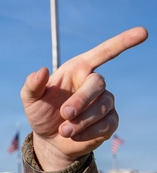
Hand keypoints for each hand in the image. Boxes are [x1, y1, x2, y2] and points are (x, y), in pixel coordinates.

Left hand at [20, 27, 147, 170]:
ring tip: (64, 130)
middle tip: (64, 114)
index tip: (142, 32)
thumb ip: (32, 84)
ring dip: (82, 120)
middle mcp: (92, 83)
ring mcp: (104, 102)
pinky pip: (106, 125)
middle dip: (81, 100)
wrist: (49, 140)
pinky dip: (88, 132)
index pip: (103, 53)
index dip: (123, 42)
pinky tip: (74, 135)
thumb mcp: (30, 99)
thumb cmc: (40, 112)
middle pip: (97, 84)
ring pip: (102, 107)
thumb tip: (42, 70)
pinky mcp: (110, 122)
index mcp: (77, 70)